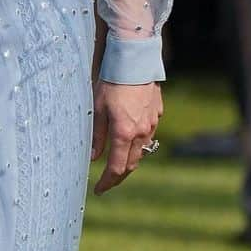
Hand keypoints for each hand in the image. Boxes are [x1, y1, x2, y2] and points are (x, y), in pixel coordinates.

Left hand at [92, 80, 163, 195]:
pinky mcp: (157, 114)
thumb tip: (94, 157)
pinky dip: (137, 143)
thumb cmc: (111, 82)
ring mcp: (152, 124)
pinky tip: (128, 139)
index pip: (116, 168)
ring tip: (116, 163)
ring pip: (141, 151)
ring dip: (128, 160)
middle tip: (106, 182)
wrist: (134, 61)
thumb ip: (97, 136)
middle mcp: (141, 132)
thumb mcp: (97, 109)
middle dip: (118, 177)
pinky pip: (147, 135)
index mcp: (124, 133)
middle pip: (131, 164)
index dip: (107, 182)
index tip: (98, 190)